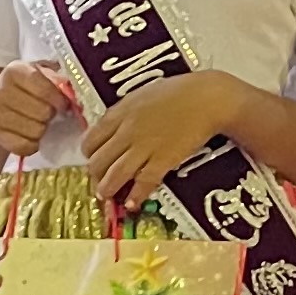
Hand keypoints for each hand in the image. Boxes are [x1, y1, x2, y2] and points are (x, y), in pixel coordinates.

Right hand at [0, 63, 73, 159]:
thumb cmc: (25, 88)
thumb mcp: (39, 74)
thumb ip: (56, 79)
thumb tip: (73, 94)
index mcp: (14, 71)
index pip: (44, 88)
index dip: (59, 99)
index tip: (65, 105)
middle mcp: (0, 91)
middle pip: (42, 112)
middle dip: (51, 115)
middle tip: (50, 114)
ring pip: (35, 131)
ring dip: (42, 130)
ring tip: (39, 123)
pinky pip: (23, 146)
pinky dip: (32, 145)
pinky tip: (31, 136)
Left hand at [82, 72, 228, 209]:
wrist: (206, 98)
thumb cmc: (178, 91)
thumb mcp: (142, 94)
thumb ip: (125, 112)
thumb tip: (113, 126)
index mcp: (119, 113)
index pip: (91, 140)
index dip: (89, 154)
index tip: (92, 159)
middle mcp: (126, 132)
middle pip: (99, 160)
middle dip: (95, 175)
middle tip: (99, 181)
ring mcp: (144, 147)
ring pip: (115, 175)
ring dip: (107, 189)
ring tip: (106, 196)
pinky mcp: (163, 160)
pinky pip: (143, 183)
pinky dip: (135, 196)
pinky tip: (132, 204)